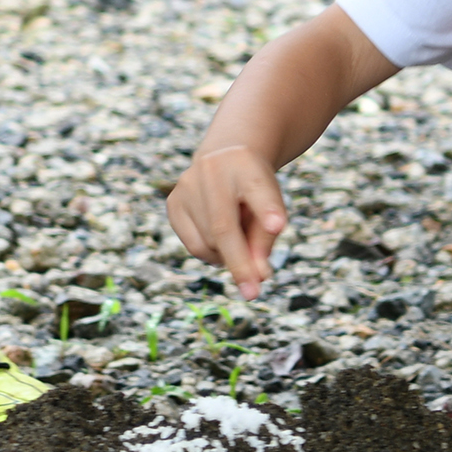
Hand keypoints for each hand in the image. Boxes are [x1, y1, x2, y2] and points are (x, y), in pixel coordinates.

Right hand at [166, 145, 287, 299]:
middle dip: (240, 264)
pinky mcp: (173, 202)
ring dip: (227, 256)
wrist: (227, 158)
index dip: (268, 210)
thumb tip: (258, 276)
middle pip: (224, 227)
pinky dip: (211, 254)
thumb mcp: (270, 205)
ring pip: (207, 242)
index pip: (258, 189)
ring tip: (240, 240)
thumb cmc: (255, 189)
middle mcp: (212, 169)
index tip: (278, 226)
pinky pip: (193, 245)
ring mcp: (187, 185)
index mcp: (246, 164)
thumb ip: (266, 238)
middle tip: (253, 293)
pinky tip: (221, 241)